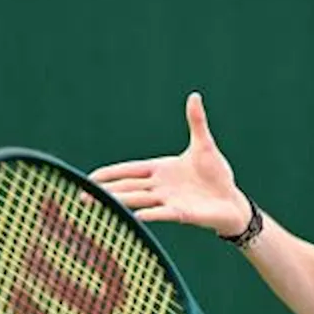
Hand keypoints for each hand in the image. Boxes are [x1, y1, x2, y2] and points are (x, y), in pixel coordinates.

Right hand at [89, 92, 251, 236]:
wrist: (232, 201)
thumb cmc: (217, 175)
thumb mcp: (204, 145)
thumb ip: (196, 122)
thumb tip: (194, 96)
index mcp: (161, 169)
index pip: (130, 170)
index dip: (111, 173)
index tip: (90, 177)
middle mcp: (160, 187)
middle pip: (128, 187)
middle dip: (105, 191)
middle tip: (81, 195)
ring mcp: (169, 201)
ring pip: (138, 201)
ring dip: (119, 202)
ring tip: (98, 205)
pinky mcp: (181, 214)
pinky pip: (160, 214)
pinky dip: (148, 215)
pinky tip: (134, 216)